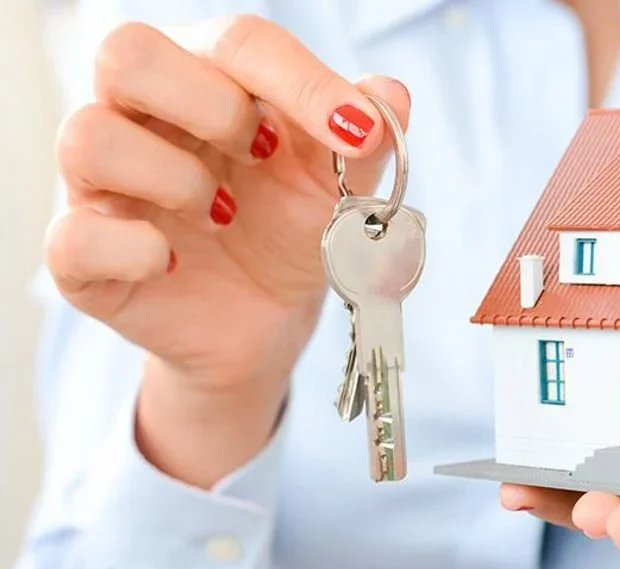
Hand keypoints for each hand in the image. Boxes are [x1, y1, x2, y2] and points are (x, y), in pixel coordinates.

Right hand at [46, 15, 409, 485]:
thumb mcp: (338, 187)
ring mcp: (102, 184)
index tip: (359, 131)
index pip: (236, 41)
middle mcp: (140, 117)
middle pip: (128, 53)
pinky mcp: (82, 256)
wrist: (267, 321)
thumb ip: (366, 140)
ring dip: (174, 178)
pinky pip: (73, 237)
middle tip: (259, 157)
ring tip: (223, 215)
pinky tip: (176, 262)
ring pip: (89, 136)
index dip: (300, 79)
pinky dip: (136, 249)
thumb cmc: (292, 231)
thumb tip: (390, 97)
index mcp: (206, 79)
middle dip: (212, 107)